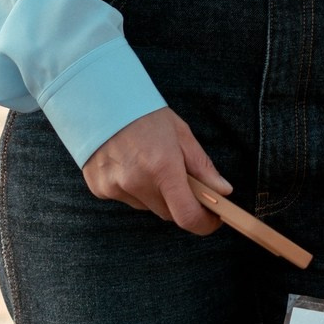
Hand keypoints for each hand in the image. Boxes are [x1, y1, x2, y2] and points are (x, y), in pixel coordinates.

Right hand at [80, 108, 228, 234]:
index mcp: (162, 167)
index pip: (187, 216)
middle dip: (181, 202)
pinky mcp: (100, 189)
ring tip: (149, 163)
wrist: (99, 100)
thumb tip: (224, 191)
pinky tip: (129, 164)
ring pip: (147, 206)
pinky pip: (126, 199)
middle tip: (182, 179)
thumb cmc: (145, 115)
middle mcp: (137, 182)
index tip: (213, 218)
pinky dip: (133, 188)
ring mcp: (115, 188)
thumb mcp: (181, 134)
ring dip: (156, 194)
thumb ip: (202, 166)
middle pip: (169, 213)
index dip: (204, 223)